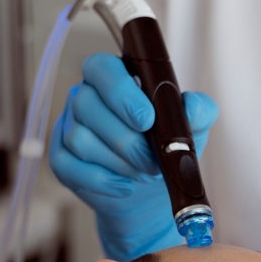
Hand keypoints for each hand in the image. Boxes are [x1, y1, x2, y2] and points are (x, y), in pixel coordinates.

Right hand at [48, 52, 217, 260]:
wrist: (150, 193)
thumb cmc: (167, 149)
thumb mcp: (191, 128)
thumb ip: (199, 110)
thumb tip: (191, 107)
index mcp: (115, 77)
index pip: (101, 68)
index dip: (120, 92)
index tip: (147, 119)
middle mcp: (86, 96)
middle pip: (87, 105)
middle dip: (124, 139)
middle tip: (151, 161)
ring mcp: (69, 127)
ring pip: (79, 138)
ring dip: (116, 161)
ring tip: (142, 173)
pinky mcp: (61, 159)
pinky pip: (67, 166)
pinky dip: (100, 180)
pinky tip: (124, 187)